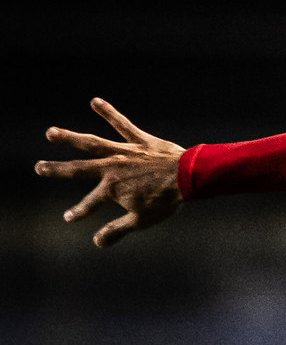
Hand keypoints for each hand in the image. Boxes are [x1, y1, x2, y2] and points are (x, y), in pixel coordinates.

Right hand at [36, 99, 185, 245]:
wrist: (189, 177)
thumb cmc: (166, 201)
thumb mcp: (141, 220)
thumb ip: (117, 230)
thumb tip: (97, 244)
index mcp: (112, 188)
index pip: (91, 203)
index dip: (80, 211)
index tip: (69, 218)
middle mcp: (112, 167)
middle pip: (80, 169)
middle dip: (57, 170)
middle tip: (38, 167)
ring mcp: (124, 152)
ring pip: (93, 144)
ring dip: (70, 138)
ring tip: (51, 132)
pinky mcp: (139, 140)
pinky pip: (122, 124)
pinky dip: (109, 112)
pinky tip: (95, 101)